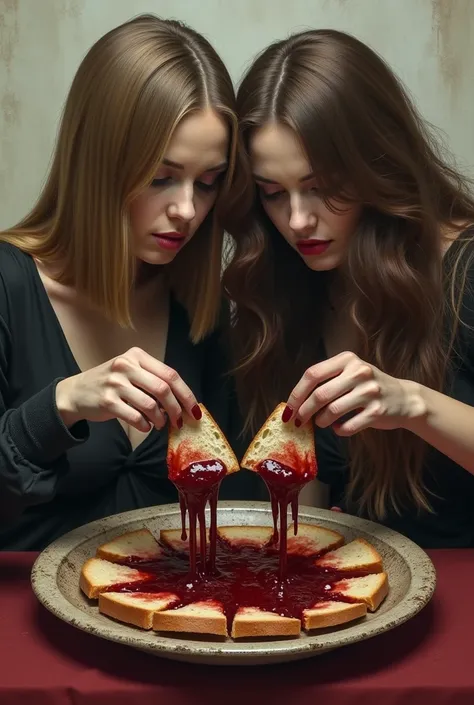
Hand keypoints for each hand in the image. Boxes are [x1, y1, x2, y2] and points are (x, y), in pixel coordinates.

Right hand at [55, 347, 200, 430]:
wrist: (76, 392)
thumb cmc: (111, 384)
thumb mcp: (131, 373)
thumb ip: (154, 381)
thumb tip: (182, 403)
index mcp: (137, 356)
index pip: (170, 374)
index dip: (186, 394)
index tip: (194, 410)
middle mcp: (126, 366)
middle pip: (163, 389)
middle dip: (176, 409)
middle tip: (178, 421)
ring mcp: (115, 383)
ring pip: (150, 405)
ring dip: (160, 419)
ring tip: (159, 424)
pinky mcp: (107, 401)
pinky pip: (135, 417)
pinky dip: (145, 425)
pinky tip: (145, 426)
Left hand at [283, 351, 425, 435]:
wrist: (404, 398)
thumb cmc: (368, 387)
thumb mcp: (350, 373)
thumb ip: (326, 380)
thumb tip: (296, 402)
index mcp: (347, 359)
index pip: (312, 374)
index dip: (297, 393)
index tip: (289, 408)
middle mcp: (359, 372)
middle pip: (320, 394)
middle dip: (304, 411)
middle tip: (298, 421)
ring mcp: (370, 392)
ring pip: (332, 411)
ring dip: (321, 421)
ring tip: (322, 423)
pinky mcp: (377, 411)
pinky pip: (347, 426)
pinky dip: (339, 430)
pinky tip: (339, 428)